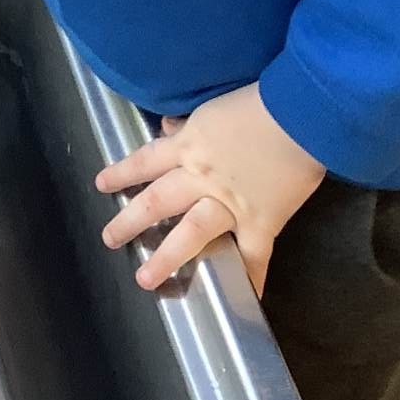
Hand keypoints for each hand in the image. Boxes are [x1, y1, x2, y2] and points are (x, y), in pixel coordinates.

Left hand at [95, 82, 325, 295]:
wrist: (298, 113)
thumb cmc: (258, 102)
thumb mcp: (213, 107)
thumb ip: (190, 123)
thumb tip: (170, 128)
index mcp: (189, 145)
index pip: (146, 161)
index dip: (122, 172)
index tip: (102, 185)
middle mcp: (200, 177)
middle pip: (157, 201)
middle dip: (130, 221)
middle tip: (109, 238)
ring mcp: (229, 203)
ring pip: (190, 234)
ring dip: (166, 257)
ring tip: (145, 279)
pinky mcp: (260, 221)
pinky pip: (254, 255)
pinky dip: (253, 276)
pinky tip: (249, 298)